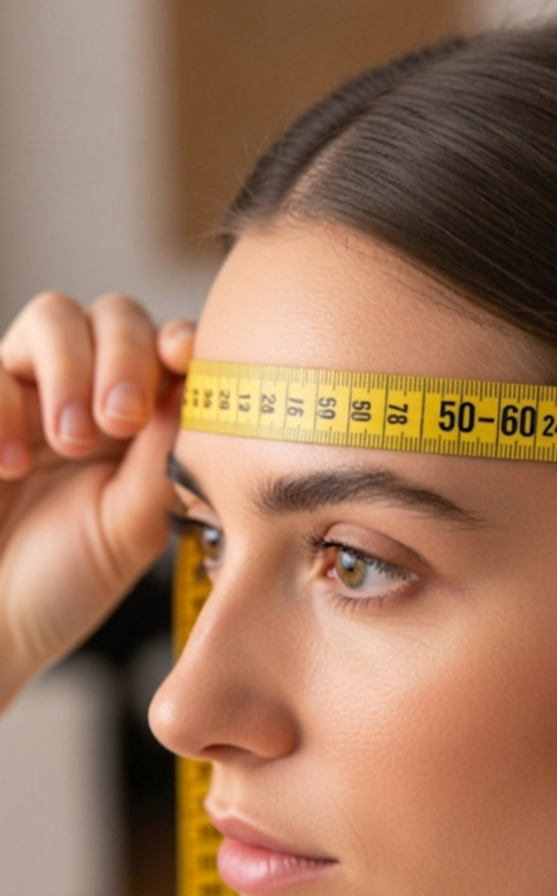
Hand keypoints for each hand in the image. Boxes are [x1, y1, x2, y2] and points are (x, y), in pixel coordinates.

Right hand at [0, 293, 192, 706]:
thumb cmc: (66, 580)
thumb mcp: (132, 525)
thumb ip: (165, 458)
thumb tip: (198, 392)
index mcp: (146, 419)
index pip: (171, 349)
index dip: (182, 341)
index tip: (186, 360)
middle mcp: (92, 393)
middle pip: (117, 314)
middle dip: (126, 355)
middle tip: (122, 419)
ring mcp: (29, 393)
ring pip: (55, 315)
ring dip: (71, 368)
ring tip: (70, 441)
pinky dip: (4, 408)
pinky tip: (11, 466)